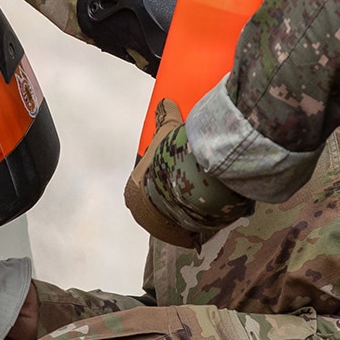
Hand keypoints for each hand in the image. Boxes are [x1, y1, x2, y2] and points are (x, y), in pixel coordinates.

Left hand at [125, 98, 251, 248]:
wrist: (182, 193)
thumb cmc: (166, 165)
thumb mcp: (165, 135)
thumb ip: (164, 117)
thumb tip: (164, 101)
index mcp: (133, 192)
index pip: (142, 184)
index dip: (155, 177)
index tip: (169, 171)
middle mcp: (142, 214)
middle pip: (158, 202)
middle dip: (170, 195)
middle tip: (189, 182)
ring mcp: (160, 228)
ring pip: (174, 218)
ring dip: (184, 212)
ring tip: (200, 198)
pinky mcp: (181, 238)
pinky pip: (189, 231)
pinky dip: (197, 225)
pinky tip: (206, 215)